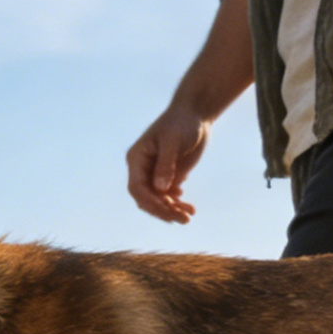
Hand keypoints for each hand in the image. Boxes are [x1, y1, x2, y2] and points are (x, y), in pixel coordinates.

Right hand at [126, 102, 209, 223]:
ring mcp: (156, 174)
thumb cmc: (181, 123)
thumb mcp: (173, 141)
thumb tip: (160, 189)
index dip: (150, 201)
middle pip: (146, 199)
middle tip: (183, 218)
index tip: (168, 209)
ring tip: (189, 215)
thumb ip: (166, 165)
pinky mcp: (169, 176)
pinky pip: (169, 197)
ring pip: (158, 201)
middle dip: (163, 210)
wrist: (196, 115)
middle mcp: (143, 169)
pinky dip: (178, 204)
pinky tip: (188, 206)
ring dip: (172, 210)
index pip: (137, 187)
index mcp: (137, 158)